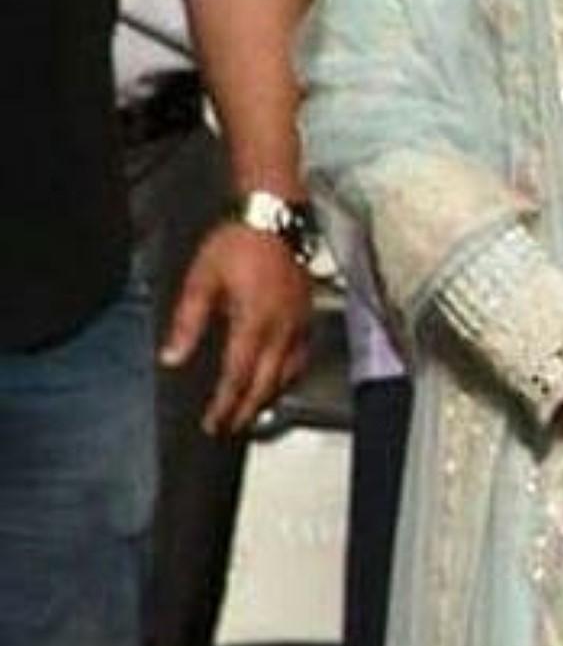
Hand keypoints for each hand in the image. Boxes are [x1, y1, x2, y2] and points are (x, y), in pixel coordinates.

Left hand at [161, 221, 311, 436]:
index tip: (213, 422)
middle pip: (265, 383)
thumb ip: (188, 321)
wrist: (274, 218)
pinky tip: (280, 380)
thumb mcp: (202, 279)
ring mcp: (298, 324)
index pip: (237, 376)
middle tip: (230, 427)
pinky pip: (302, 357)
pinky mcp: (307, 315)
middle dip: (246, 409)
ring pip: (287, 374)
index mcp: (253, 322)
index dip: (224, 404)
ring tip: (252, 411)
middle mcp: (280, 329)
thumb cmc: (238, 243)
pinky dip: (290, 376)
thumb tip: (172, 357)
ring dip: (268, 397)